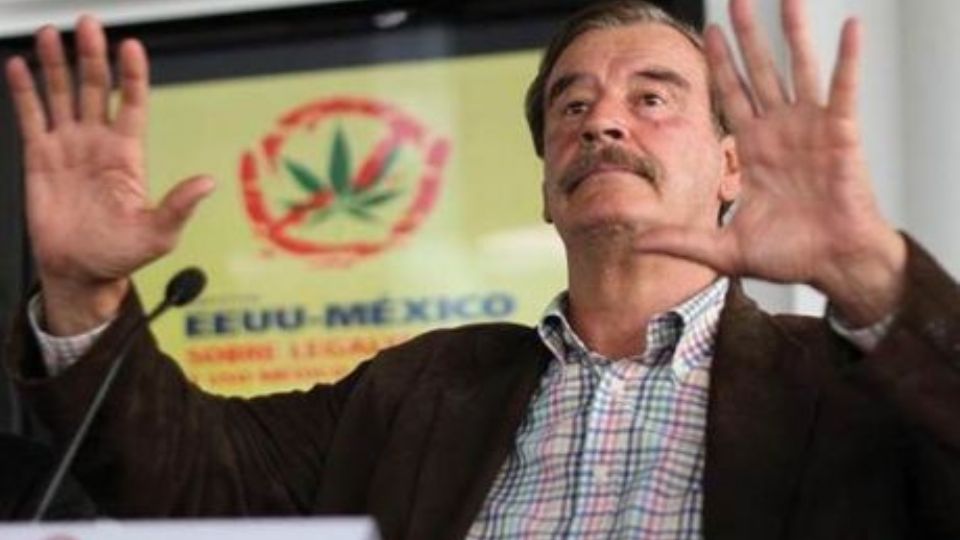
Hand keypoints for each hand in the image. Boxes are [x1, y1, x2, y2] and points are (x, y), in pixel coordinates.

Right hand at [5, 16, 213, 333]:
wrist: (80, 271)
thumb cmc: (121, 255)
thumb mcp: (159, 234)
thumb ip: (179, 206)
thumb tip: (207, 183)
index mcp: (128, 155)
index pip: (131, 104)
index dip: (131, 76)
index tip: (131, 47)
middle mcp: (98, 143)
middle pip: (94, 88)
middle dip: (92, 56)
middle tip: (88, 24)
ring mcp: (69, 147)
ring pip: (61, 95)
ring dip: (57, 64)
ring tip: (53, 33)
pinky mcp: (40, 158)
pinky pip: (31, 117)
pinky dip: (24, 92)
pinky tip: (19, 67)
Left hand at [634, 0, 904, 324]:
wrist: (834, 265)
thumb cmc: (789, 255)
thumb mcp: (723, 248)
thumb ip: (680, 241)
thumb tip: (636, 244)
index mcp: (753, 149)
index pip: (730, 95)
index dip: (719, 63)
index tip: (707, 32)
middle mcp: (779, 130)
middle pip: (759, 70)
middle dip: (747, 35)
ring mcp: (810, 128)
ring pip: (798, 68)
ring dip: (792, 31)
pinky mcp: (840, 133)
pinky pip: (843, 88)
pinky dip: (848, 58)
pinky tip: (850, 27)